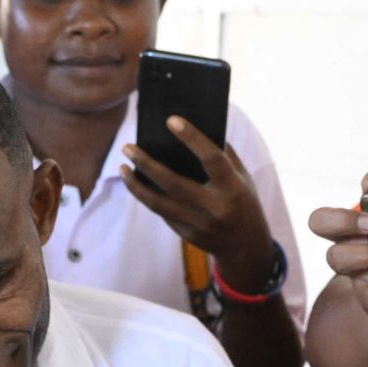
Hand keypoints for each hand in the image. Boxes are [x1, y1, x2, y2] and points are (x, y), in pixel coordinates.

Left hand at [121, 117, 276, 289]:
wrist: (245, 246)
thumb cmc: (244, 202)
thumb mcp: (243, 178)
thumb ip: (224, 156)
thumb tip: (197, 129)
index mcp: (232, 188)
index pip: (211, 158)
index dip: (192, 138)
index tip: (171, 120)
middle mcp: (213, 207)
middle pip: (172, 183)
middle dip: (147, 164)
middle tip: (128, 148)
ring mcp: (197, 224)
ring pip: (158, 203)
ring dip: (136, 185)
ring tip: (123, 168)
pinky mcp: (185, 234)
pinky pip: (162, 212)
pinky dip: (146, 196)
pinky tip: (136, 183)